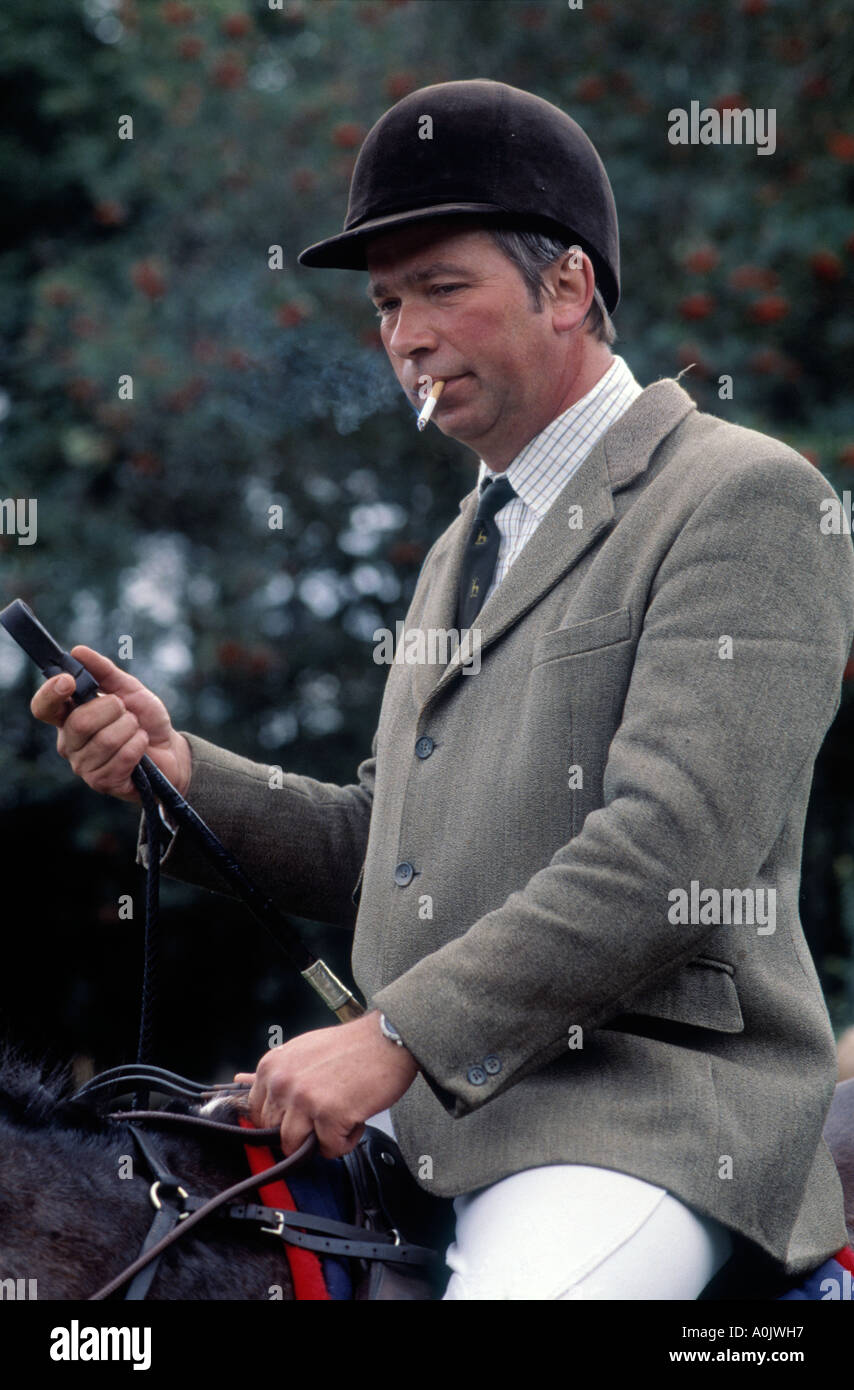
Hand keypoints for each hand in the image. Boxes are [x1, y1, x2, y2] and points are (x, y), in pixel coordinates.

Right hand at [29, 645, 191, 801]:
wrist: (170, 749)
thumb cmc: (144, 719)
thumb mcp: (128, 689)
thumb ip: (103, 671)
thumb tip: (78, 651)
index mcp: (69, 716)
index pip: (43, 707)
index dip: (51, 693)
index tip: (69, 681)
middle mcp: (70, 742)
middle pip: (80, 722)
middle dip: (113, 710)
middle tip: (127, 712)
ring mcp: (84, 765)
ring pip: (105, 740)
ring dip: (130, 729)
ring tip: (136, 730)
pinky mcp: (102, 782)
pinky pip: (121, 757)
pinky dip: (138, 745)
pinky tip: (141, 747)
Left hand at [234, 1011, 418, 1158]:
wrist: (388, 1039)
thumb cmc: (350, 1046)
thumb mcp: (302, 1051)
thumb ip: (274, 1072)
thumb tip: (240, 1080)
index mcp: (272, 1067)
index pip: (258, 1114)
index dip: (283, 1118)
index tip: (302, 1112)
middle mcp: (283, 1083)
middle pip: (276, 1133)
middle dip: (303, 1129)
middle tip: (327, 1109)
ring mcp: (305, 1099)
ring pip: (296, 1146)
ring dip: (322, 1137)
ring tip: (341, 1113)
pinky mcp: (329, 1115)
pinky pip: (330, 1149)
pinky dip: (346, 1139)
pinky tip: (356, 1115)